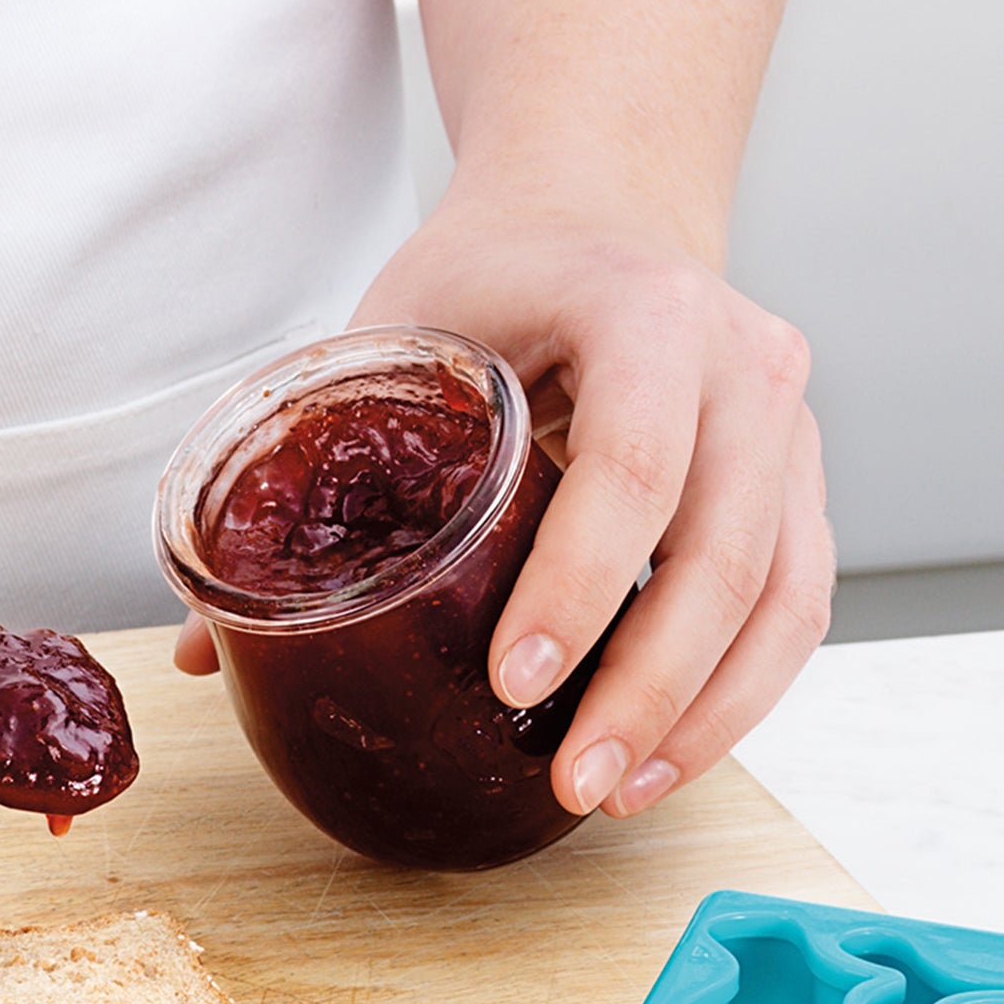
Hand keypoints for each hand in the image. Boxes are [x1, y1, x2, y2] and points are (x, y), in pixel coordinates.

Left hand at [176, 196, 832, 817]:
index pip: (632, 461)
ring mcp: (790, 426)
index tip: (511, 677)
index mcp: (645, 310)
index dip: (575, 583)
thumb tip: (203, 648)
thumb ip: (304, 471)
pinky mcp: (800, 483)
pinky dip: (737, 693)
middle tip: (571, 781)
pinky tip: (662, 758)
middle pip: (724, 550)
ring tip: (613, 795)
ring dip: (704, 714)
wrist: (597, 208)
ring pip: (782, 595)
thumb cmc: (487, 275)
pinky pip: (796, 605)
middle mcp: (747, 364)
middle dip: (648, 686)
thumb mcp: (390, 332)